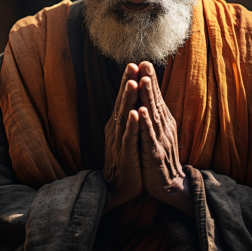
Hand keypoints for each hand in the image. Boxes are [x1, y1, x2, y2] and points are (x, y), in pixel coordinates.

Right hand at [103, 63, 142, 213]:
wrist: (119, 188)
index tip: (136, 62)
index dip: (129, 81)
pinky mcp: (125, 155)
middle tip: (131, 64)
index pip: (124, 98)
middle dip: (127, 83)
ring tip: (132, 82)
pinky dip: (131, 125)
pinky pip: (128, 138)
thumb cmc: (126, 159)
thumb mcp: (127, 134)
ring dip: (128, 99)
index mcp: (118, 123)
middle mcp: (116, 129)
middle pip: (122, 102)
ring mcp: (119, 141)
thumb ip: (127, 117)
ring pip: (124, 116)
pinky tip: (134, 113)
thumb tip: (132, 99)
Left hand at [138, 62, 193, 215]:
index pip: (155, 97)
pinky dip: (145, 123)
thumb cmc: (160, 157)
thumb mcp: (158, 133)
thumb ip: (155, 115)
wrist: (169, 186)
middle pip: (155, 101)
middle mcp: (163, 127)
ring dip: (148, 97)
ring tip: (143, 80)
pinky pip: (149, 136)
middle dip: (149, 81)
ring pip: (153, 115)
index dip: (150, 80)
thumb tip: (149, 97)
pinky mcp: (155, 153)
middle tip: (144, 62)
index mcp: (162, 121)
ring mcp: (160, 139)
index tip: (143, 61)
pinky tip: (141, 111)